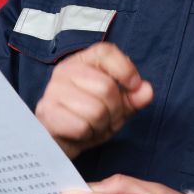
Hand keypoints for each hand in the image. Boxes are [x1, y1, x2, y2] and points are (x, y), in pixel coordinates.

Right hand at [35, 43, 152, 157]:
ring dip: (101, 125)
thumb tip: (146, 90)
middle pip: (106, 87)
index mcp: (82, 62)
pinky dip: (88, 135)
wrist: (58, 142)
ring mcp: (53, 91)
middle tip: (107, 118)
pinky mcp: (47, 113)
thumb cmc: (87, 119)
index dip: (126, 69)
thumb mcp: (115, 106)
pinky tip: (80, 133)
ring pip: (96, 110)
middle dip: (115, 110)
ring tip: (93, 126)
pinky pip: (82, 126)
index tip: (134, 87)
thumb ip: (133, 97)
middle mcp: (64, 71)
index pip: (105, 51)